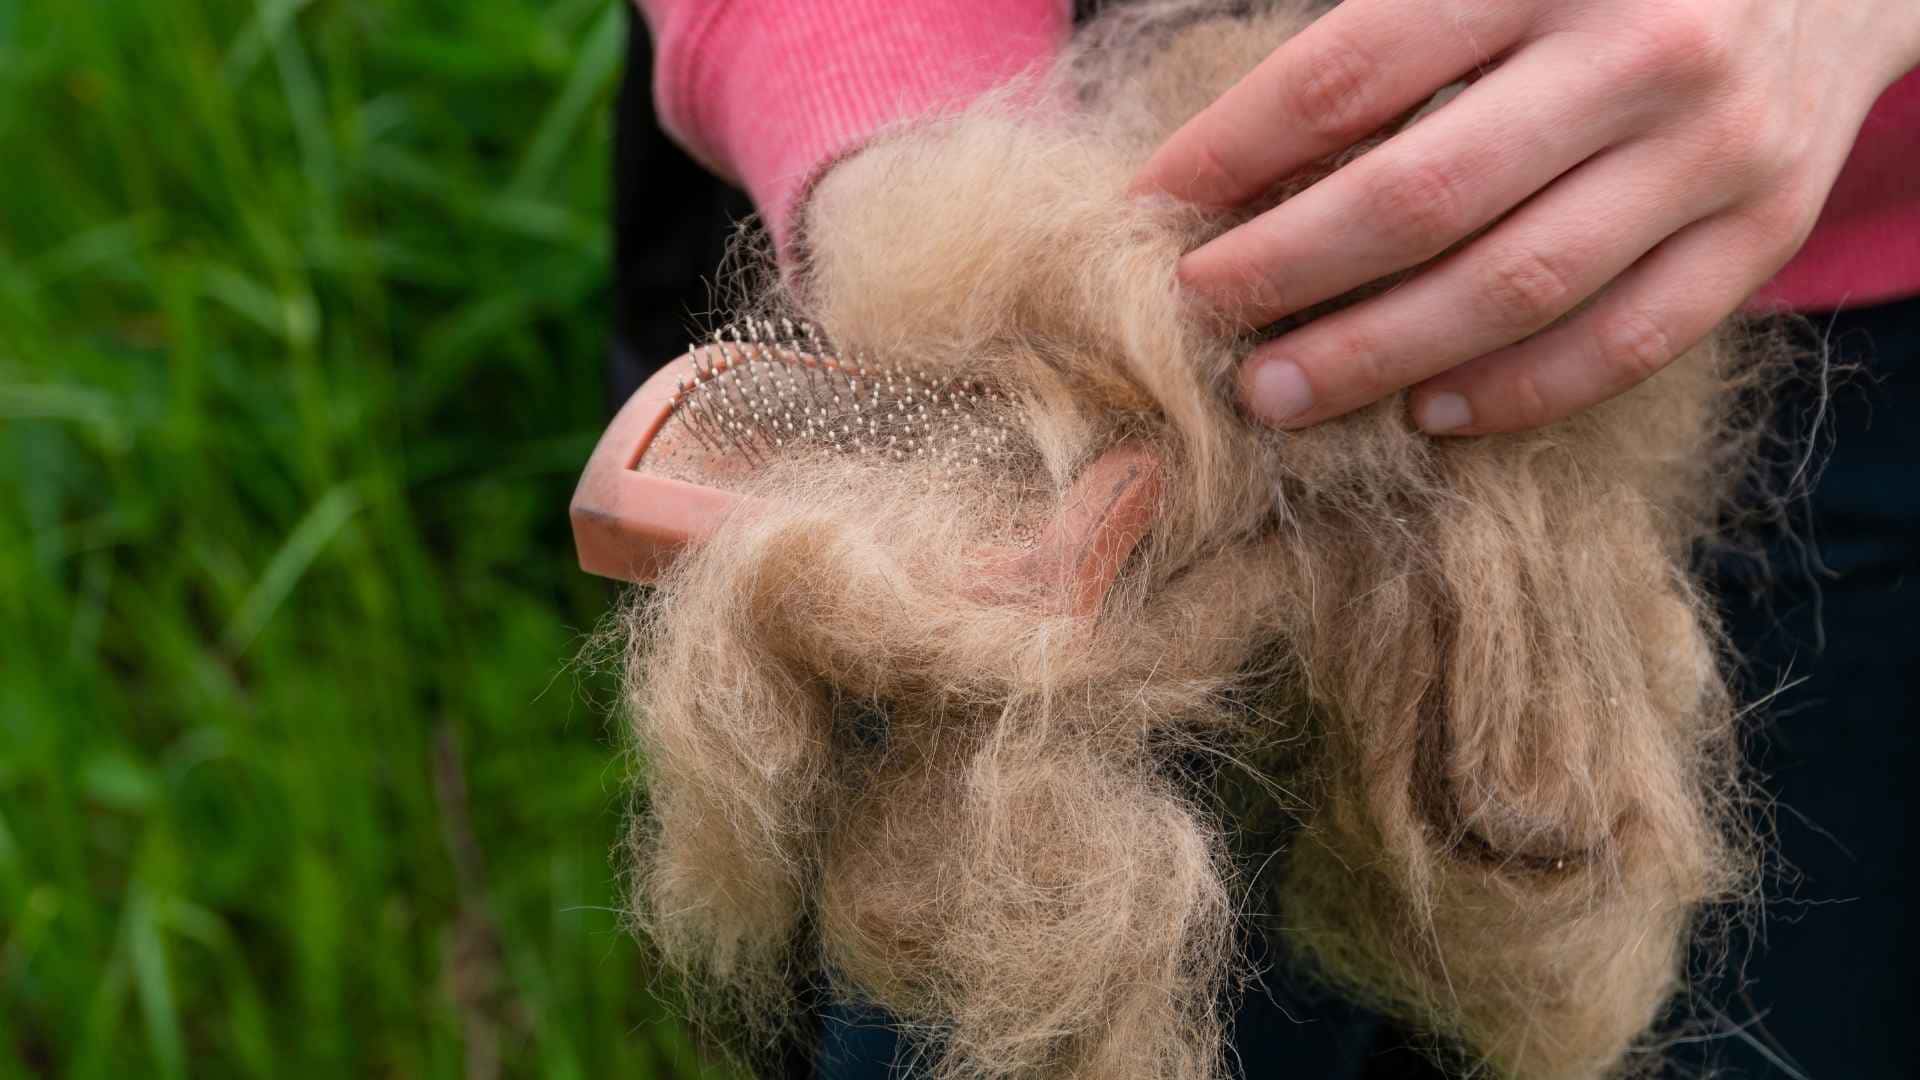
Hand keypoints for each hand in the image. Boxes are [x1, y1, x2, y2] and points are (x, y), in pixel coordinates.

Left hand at [1134, 0, 1919, 433]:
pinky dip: (1516, 391)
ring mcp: (1714, 148)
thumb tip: (1242, 165)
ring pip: (1518, 287)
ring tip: (1277, 392)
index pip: (1351, 72)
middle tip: (1197, 319)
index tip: (1153, 209)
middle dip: (1285, 271)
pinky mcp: (1766, 228)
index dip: (1233, 149)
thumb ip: (1393, 39)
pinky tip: (1426, 414)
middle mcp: (1640, 50)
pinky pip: (1626, 341)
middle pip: (1421, 194)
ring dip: (1377, 356)